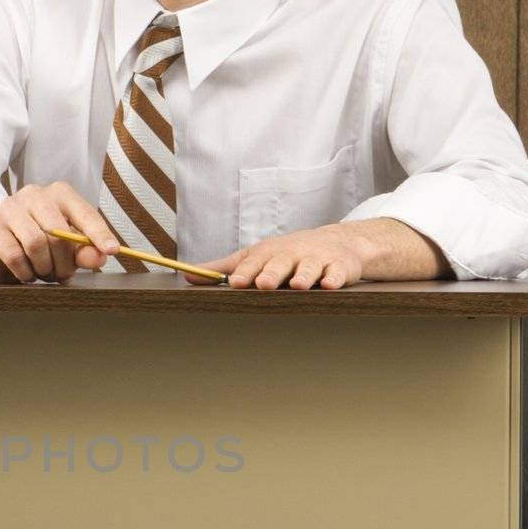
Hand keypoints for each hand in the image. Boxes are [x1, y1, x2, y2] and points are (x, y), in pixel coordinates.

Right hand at [0, 182, 122, 282]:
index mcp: (58, 194)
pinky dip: (25, 272)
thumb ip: (84, 251)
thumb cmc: (38, 245)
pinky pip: (14, 255)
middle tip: (63, 275)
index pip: (83, 213)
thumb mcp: (67, 250)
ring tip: (44, 273)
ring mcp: (9, 208)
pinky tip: (27, 274)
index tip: (112, 251)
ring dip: (44, 268)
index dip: (99, 233)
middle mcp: (33, 194)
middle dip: (64, 261)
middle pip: (58, 231)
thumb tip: (101, 256)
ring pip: (35, 243)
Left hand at [184, 224, 368, 289]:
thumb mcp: (255, 257)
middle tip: (263, 284)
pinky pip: (337, 273)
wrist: (335, 243)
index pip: (254, 263)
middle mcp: (291, 254)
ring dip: (303, 275)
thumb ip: (223, 268)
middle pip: (280, 263)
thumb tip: (187, 274)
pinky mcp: (339, 266)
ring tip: (297, 285)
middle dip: (271, 273)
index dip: (245, 272)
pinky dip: (333, 278)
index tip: (236, 283)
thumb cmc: (286, 255)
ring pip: (309, 267)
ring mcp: (316, 259)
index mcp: (268, 253)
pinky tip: (328, 285)